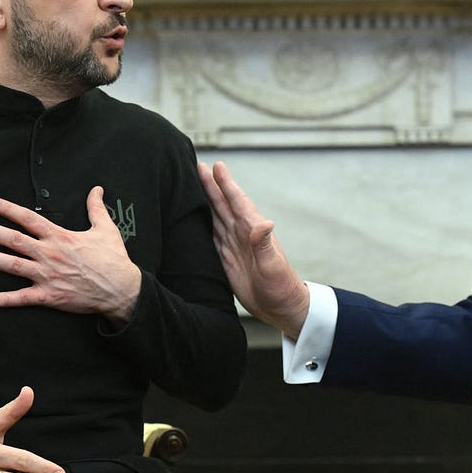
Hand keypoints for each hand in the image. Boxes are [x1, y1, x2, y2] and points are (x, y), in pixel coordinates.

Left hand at [0, 186, 141, 322]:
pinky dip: (6, 299)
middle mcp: (49, 254)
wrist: (121, 288)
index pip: (29, 219)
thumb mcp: (106, 229)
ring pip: (12, 265)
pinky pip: (23, 298)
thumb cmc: (113, 259)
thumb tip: (96, 190)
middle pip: (14, 240)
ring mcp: (47, 275)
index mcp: (60, 237)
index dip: (9, 210)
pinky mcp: (49, 295)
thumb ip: (96, 208)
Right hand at [198, 161, 309, 339]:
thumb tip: (265, 223)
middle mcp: (242, 234)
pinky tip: (192, 218)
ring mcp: (233, 245)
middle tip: (197, 165)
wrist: (279, 307)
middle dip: (210, 186)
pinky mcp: (225, 259)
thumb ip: (265, 245)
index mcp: (252, 231)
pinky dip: (201, 225)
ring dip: (204, 201)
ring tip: (190, 186)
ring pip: (215, 217)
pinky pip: (211, 237)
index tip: (216, 166)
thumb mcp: (273, 266)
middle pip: (222, 205)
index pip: (237, 202)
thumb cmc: (281, 287)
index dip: (226, 184)